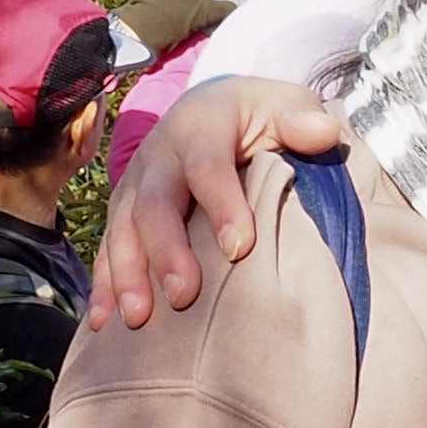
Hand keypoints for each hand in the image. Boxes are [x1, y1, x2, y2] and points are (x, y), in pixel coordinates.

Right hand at [88, 75, 350, 328]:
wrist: (210, 108)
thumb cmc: (257, 116)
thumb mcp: (284, 104)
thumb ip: (301, 117)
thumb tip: (322, 131)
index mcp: (200, 125)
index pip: (208, 166)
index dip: (221, 205)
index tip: (240, 248)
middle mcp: (159, 155)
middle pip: (154, 204)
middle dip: (166, 251)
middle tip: (184, 296)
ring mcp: (135, 184)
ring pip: (122, 230)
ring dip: (127, 275)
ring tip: (139, 318)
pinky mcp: (123, 211)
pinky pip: (108, 249)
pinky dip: (104, 286)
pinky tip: (105, 323)